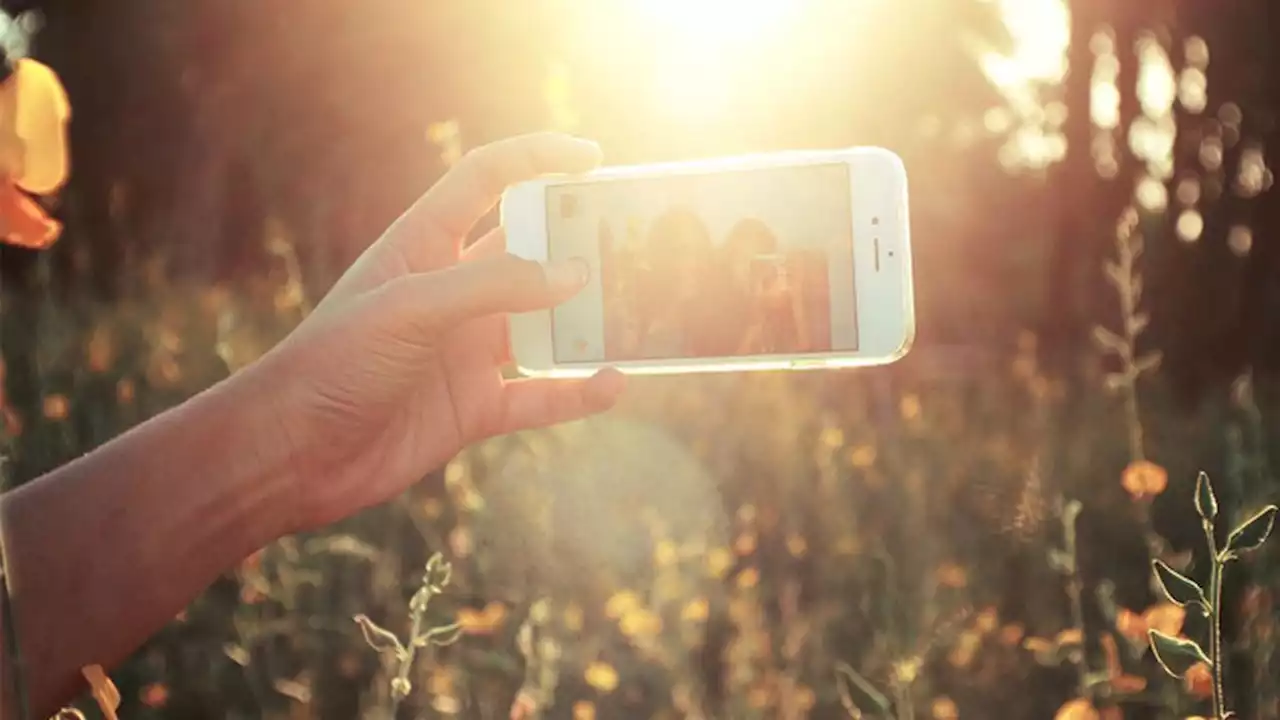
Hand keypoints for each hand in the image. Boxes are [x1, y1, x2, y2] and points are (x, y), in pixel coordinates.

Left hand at [246, 133, 624, 530]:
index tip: (593, 160)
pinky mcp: (474, 407)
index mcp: (423, 246)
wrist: (292, 454)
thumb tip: (574, 276)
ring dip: (586, 322)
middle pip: (529, 253)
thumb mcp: (410, 307)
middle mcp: (451, 293)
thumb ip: (493, 286)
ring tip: (638, 315)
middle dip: (579, 246)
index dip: (538, 160)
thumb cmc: (333, 363)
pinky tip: (611, 384)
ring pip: (544, 327)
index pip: (487, 180)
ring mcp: (465, 350)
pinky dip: (576, 393)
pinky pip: (539, 397)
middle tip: (634, 244)